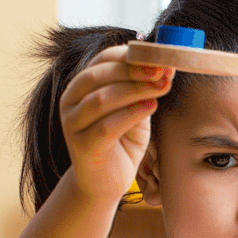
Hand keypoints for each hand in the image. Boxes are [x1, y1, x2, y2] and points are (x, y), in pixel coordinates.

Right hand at [59, 45, 173, 202]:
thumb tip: (166, 67)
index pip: (103, 59)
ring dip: (135, 90)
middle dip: (134, 71)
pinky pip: (106, 126)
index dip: (131, 55)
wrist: (105, 182)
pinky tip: (150, 108)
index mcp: (82, 85)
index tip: (159, 57)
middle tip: (162, 72)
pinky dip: (130, 114)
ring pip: (102, 99)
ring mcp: (72, 124)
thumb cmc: (121, 141)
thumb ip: (143, 89)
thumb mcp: (134, 108)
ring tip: (161, 89)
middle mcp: (71, 100)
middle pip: (99, 75)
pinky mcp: (81, 146)